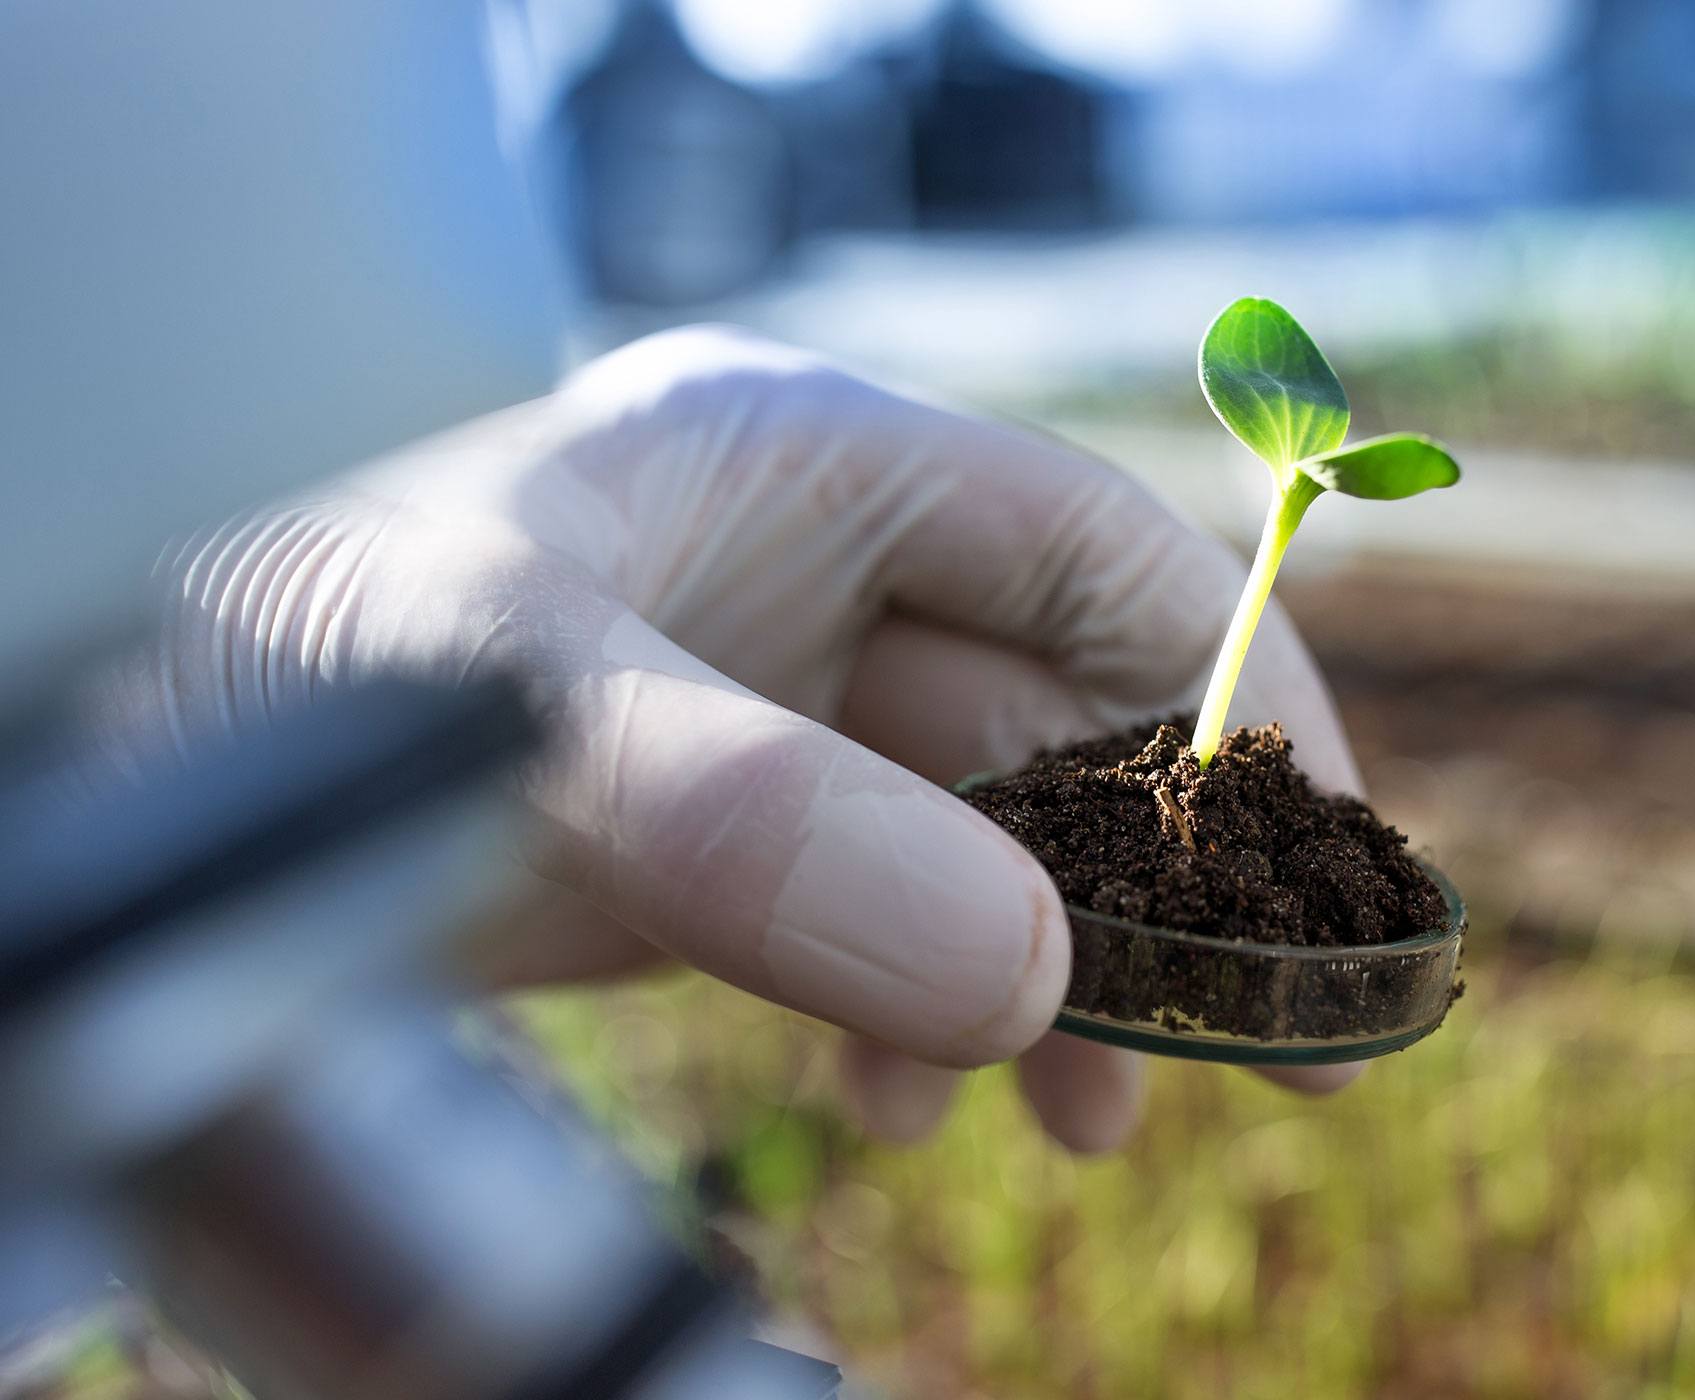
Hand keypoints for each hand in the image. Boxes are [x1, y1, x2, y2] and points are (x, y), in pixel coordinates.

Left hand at [115, 325, 1366, 1150]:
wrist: (104, 784)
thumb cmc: (282, 687)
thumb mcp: (516, 723)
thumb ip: (762, 829)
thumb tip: (1031, 977)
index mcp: (802, 456)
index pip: (1095, 552)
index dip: (1234, 693)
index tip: (1315, 858)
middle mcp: (810, 565)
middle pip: (1068, 709)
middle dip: (1156, 884)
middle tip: (1259, 1052)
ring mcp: (771, 700)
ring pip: (993, 828)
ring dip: (1056, 972)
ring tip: (1089, 1119)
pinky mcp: (726, 822)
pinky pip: (891, 910)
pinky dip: (927, 1012)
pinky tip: (907, 1105)